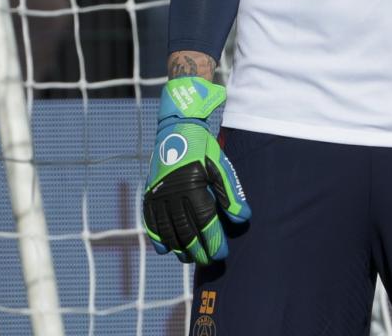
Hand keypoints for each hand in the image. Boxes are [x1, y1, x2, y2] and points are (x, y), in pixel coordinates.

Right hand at [142, 77, 250, 262]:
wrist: (176, 130)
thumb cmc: (204, 149)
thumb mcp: (221, 166)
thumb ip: (232, 194)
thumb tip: (243, 219)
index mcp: (193, 185)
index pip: (205, 223)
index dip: (214, 241)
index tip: (221, 254)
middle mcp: (173, 193)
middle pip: (186, 232)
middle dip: (198, 251)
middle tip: (208, 261)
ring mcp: (158, 195)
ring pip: (168, 232)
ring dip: (180, 249)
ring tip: (191, 258)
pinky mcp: (149, 195)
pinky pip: (151, 223)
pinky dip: (158, 239)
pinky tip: (168, 250)